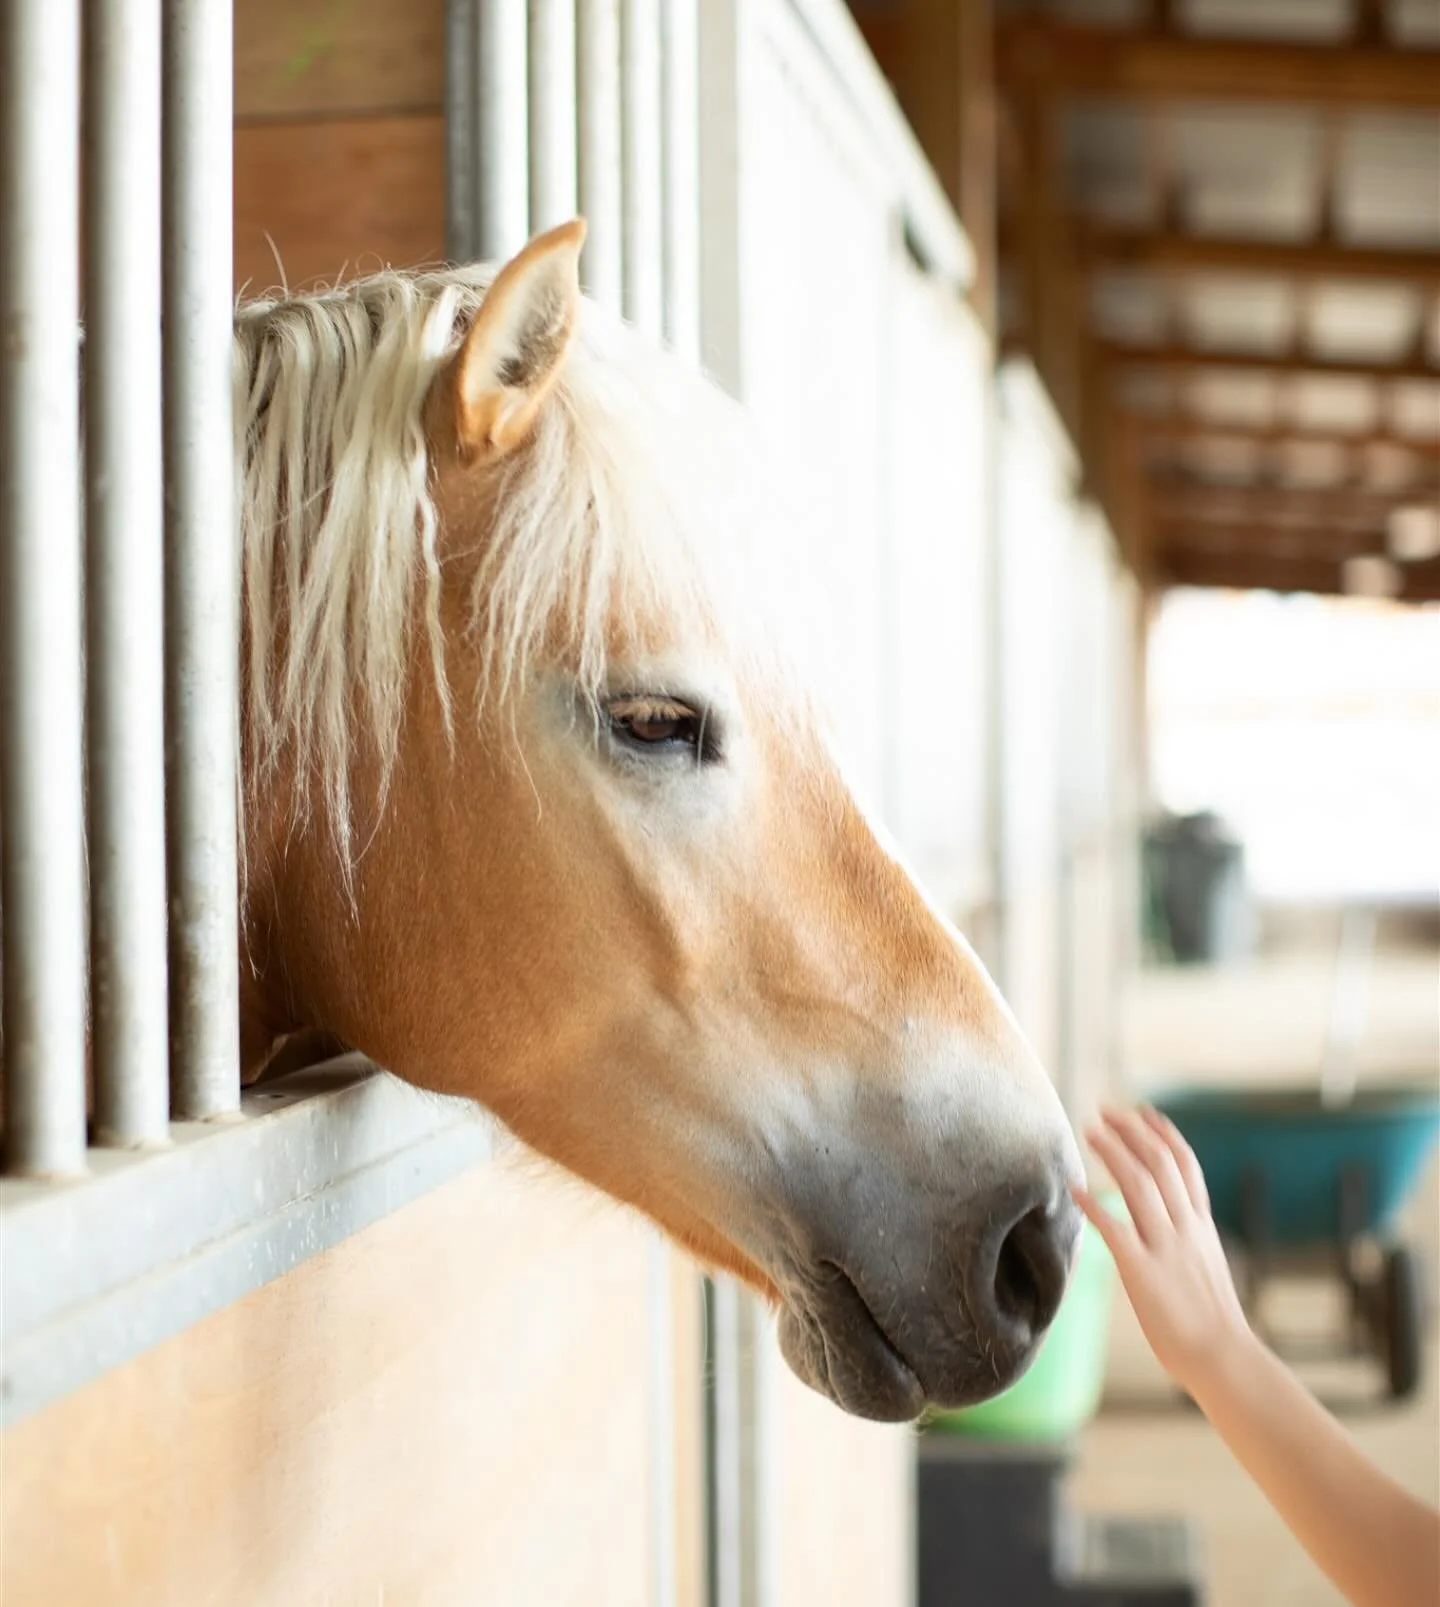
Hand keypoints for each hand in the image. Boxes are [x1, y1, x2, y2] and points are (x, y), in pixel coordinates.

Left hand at [1074, 1105, 1251, 1398]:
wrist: (1224, 1358)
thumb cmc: (1213, 1321)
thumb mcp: (1207, 1264)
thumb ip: (1189, 1239)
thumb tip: (1171, 1224)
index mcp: (1201, 1225)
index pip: (1185, 1165)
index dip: (1163, 1134)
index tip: (1143, 1112)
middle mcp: (1186, 1228)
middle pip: (1159, 1163)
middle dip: (1131, 1131)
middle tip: (1105, 1110)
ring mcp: (1165, 1247)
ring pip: (1139, 1184)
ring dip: (1113, 1152)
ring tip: (1090, 1131)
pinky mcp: (1143, 1271)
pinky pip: (1115, 1229)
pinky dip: (1094, 1205)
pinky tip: (1075, 1189)